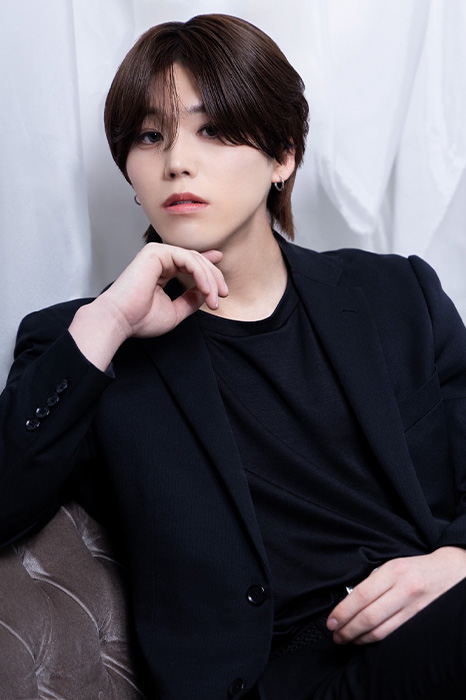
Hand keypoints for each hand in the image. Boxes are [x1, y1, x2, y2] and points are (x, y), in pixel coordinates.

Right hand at [98, 242, 227, 338]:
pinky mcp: (156, 253)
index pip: (189, 262)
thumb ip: (190, 301)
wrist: (120, 321)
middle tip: (223, 295)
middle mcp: (159, 259)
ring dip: (210, 279)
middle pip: (196, 260)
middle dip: (214, 277)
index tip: (222, 271)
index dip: (208, 264)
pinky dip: (201, 274)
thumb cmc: (139, 319)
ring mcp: (157, 254)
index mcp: (161, 270)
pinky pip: (188, 259)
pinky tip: (206, 290)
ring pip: (195, 259)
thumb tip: (206, 293)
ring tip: (215, 298)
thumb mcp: (175, 311)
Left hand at [327, 546, 465, 644]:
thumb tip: (348, 602)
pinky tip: (367, 639)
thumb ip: (372, 582)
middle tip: (336, 635)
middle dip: (348, 629)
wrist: (450, 572)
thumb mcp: (392, 566)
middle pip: (369, 616)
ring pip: (382, 631)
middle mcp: (405, 590)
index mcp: (393, 571)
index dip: (343, 612)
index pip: (361, 595)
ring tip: (348, 639)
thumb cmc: (415, 569)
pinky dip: (377, 640)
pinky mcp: (422, 621)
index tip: (331, 621)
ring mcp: (415, 608)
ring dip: (360, 638)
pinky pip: (395, 635)